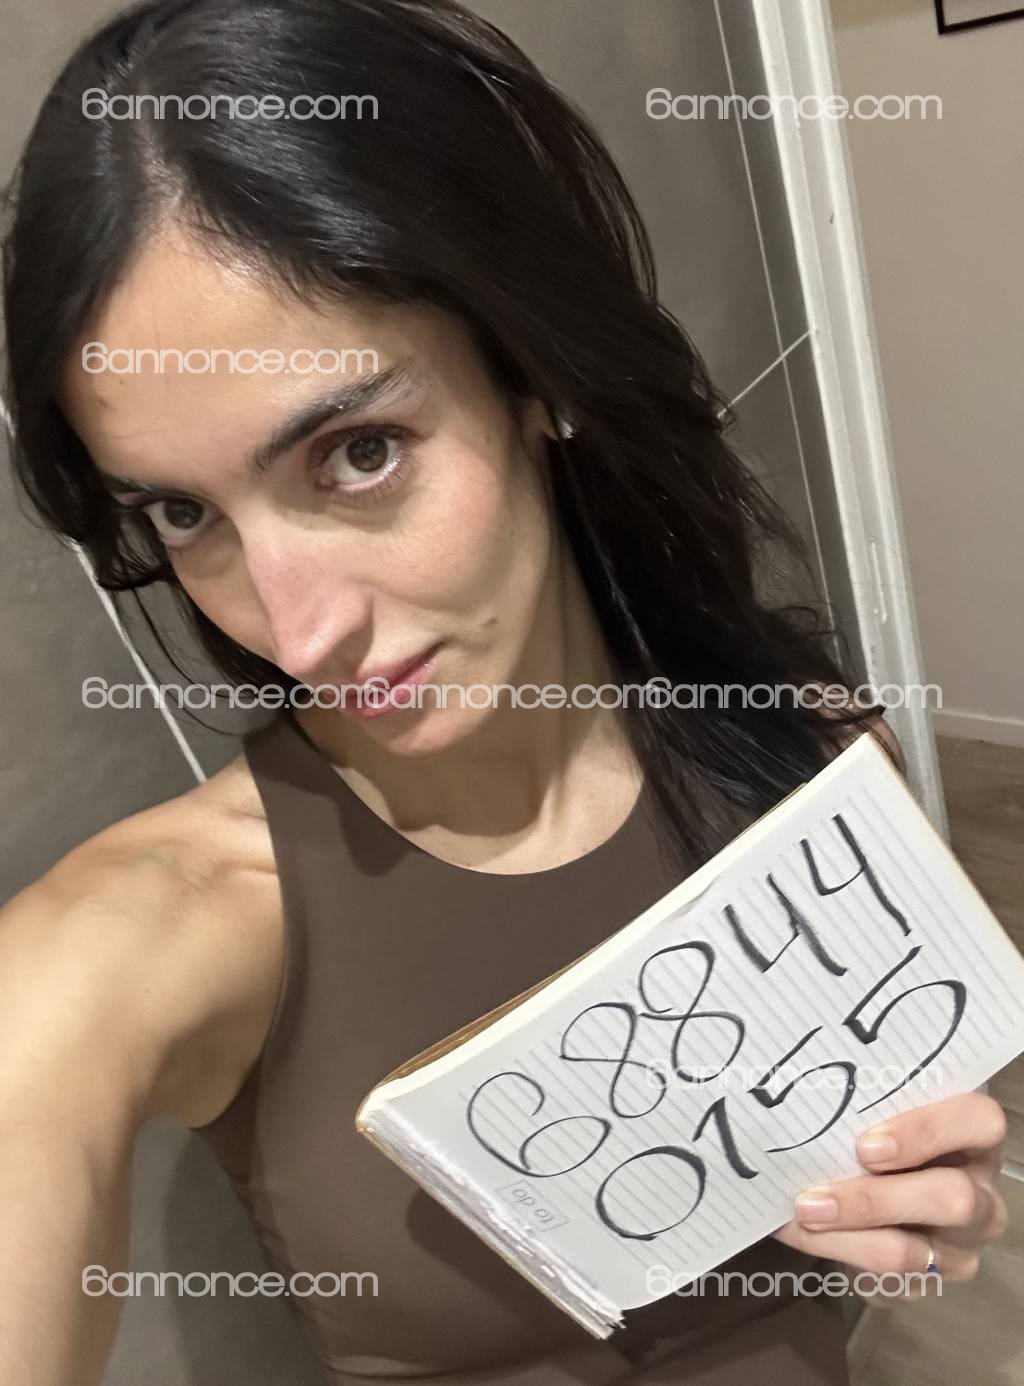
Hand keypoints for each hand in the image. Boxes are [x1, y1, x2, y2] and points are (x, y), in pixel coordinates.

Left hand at [773, 1092, 1008, 1304]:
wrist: (876, 1189)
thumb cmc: (880, 1132)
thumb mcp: (883, 1112)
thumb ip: (866, 1107)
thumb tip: (806, 1109)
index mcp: (976, 1136)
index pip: (980, 1122)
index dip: (926, 1132)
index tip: (865, 1145)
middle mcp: (982, 1195)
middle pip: (952, 1200)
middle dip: (874, 1201)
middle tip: (814, 1199)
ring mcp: (962, 1246)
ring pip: (912, 1253)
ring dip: (847, 1236)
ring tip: (801, 1217)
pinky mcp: (934, 1282)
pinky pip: (890, 1281)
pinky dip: (839, 1255)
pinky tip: (805, 1235)